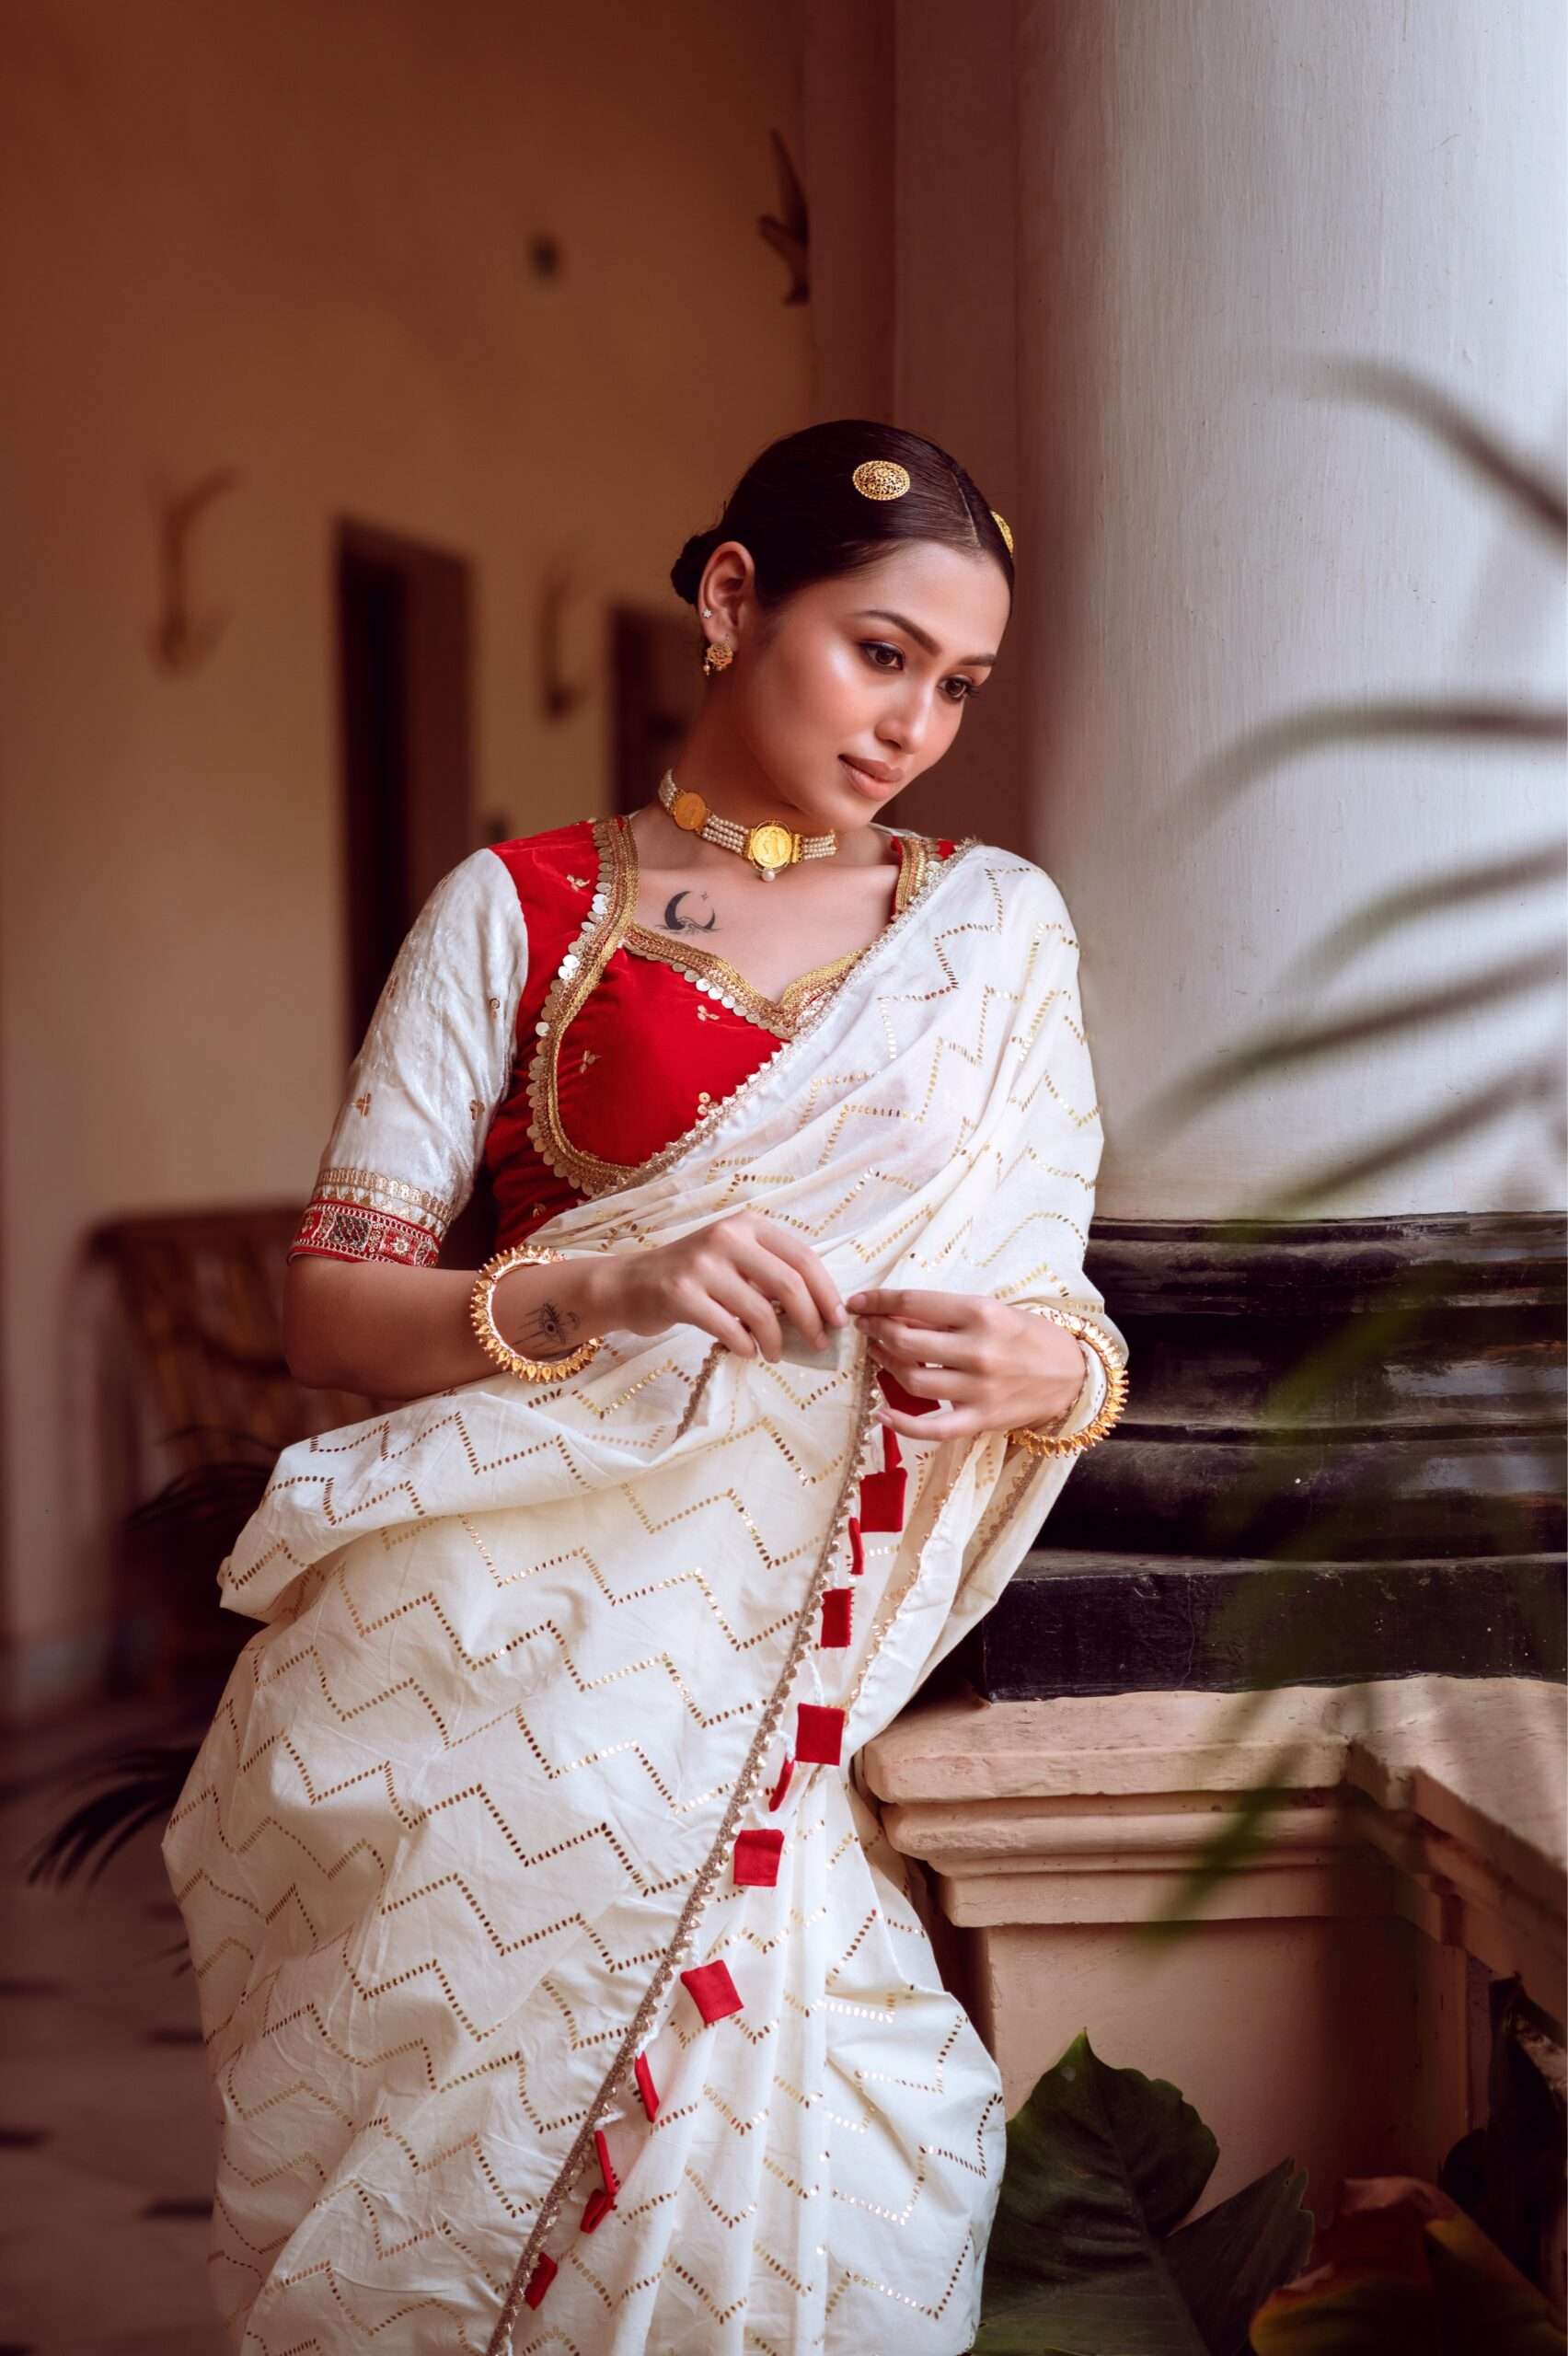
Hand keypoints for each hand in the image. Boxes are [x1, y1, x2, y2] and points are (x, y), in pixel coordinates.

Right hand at [592, 1209, 847, 1362]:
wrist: (630, 1283)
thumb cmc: (693, 1276)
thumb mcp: (734, 1259)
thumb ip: (771, 1273)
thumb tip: (821, 1310)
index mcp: (748, 1225)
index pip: (803, 1258)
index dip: (827, 1293)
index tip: (839, 1321)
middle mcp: (726, 1237)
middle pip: (789, 1284)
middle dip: (811, 1321)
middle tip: (817, 1344)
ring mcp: (702, 1265)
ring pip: (762, 1311)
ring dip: (776, 1342)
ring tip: (774, 1354)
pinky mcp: (681, 1294)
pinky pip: (730, 1329)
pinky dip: (745, 1346)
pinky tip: (746, 1351)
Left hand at [845, 1288, 1088, 1441]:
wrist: (1073, 1374)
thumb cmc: (1028, 1336)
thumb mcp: (993, 1310)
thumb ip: (947, 1313)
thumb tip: (895, 1312)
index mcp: (981, 1313)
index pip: (914, 1303)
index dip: (878, 1301)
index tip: (858, 1302)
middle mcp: (978, 1350)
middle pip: (906, 1341)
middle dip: (875, 1330)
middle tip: (865, 1327)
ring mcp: (979, 1389)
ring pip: (912, 1378)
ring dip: (885, 1365)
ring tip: (877, 1354)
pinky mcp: (981, 1420)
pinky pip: (933, 1428)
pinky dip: (903, 1425)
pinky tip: (882, 1414)